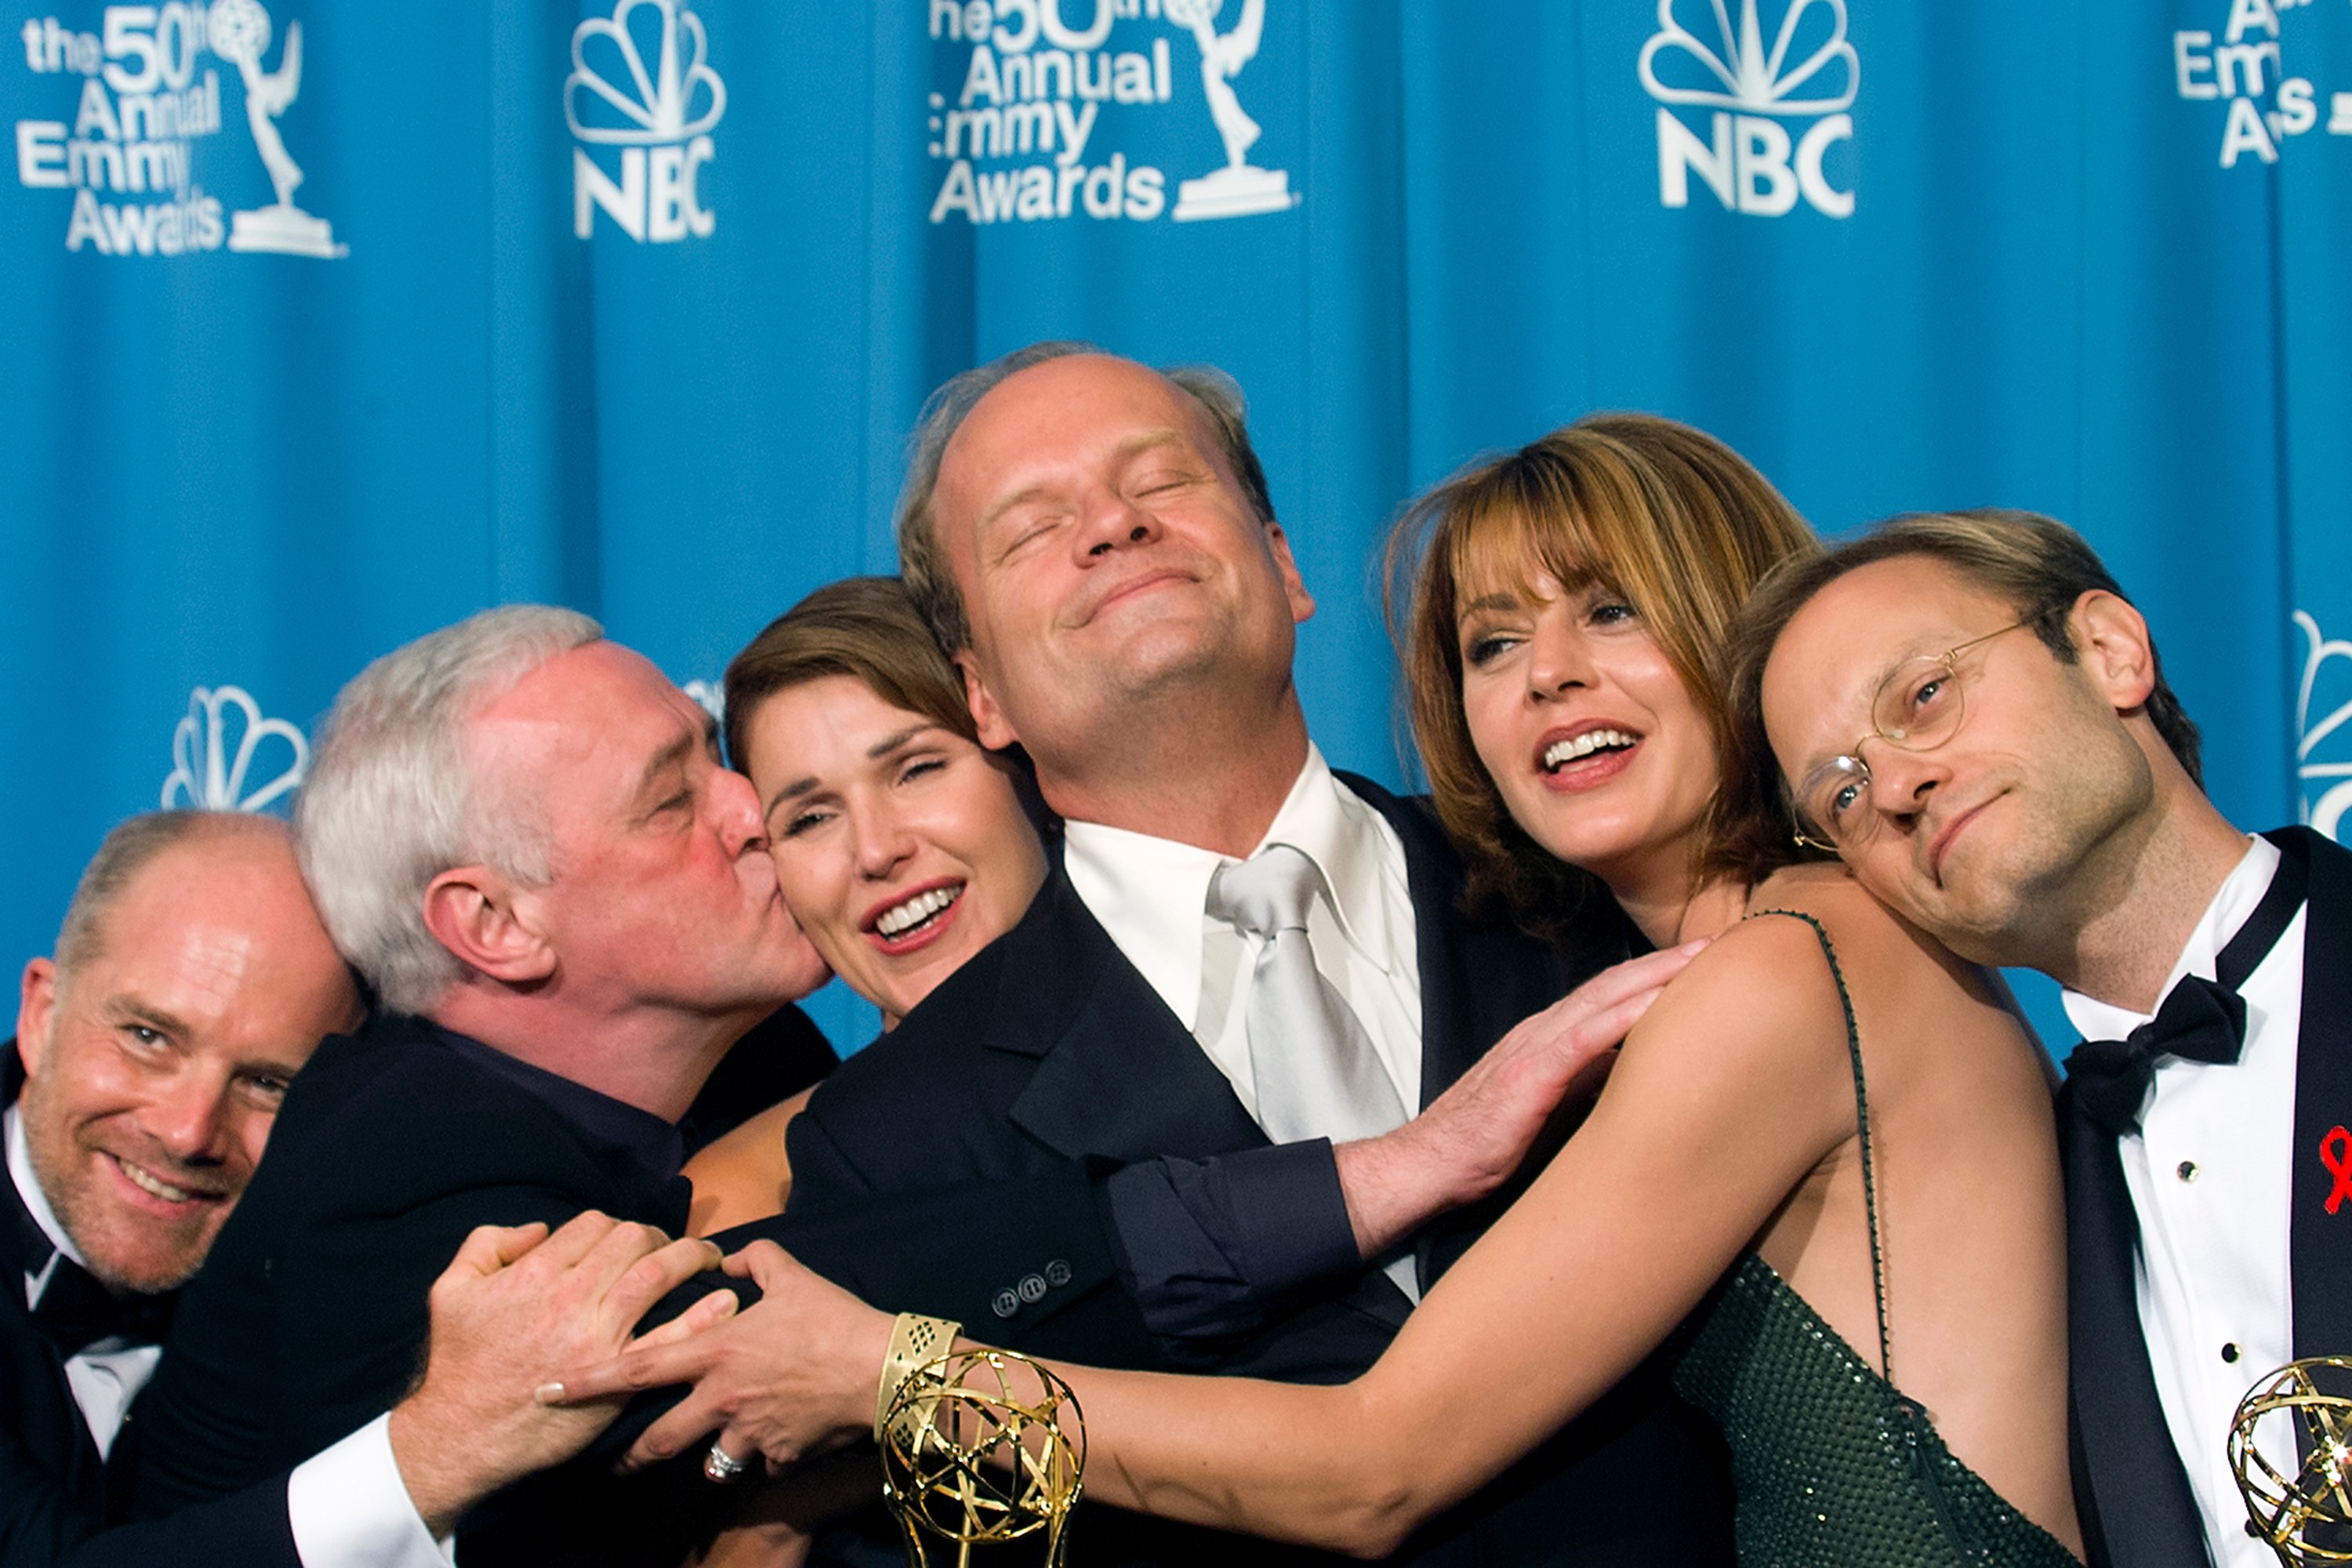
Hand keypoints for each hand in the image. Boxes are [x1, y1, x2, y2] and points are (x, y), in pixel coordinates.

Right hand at [386, 1213, 735, 1534]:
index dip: (615, 1225)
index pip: (594, 1225)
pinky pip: (670, 1335)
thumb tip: (537, 1229)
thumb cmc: (459, 1363)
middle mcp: (572, 1295)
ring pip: (658, 1273)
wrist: (461, 1434)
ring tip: (707, 1258)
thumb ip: (487, 1244)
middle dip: (656, 1235)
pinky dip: (702, 1314)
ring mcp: (598, 1334)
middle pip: (632, 1240)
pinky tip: (723, 1299)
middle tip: (669, 1246)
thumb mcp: (451, 1290)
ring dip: (690, 1257)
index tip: (626, 1238)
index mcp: (536, 1271)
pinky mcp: (617, 1373)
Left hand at [540, 1239, 894, 1473]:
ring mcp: (749, 1433)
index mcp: (715, 1350)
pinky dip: (763, 1459)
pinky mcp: (779, 1456)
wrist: (879, 1369)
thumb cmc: (832, 1317)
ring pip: (710, 1462)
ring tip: (708, 1460)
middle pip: (660, 1438)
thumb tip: (731, 1257)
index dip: (589, 1382)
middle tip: (615, 1464)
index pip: (637, 1368)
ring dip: (707, 1460)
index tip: (549, 1393)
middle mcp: (721, 1398)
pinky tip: (776, 1447)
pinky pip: (761, 1464)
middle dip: (632, 1455)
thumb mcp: (792, 1275)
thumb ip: (755, 1261)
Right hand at [1333, 940, 1706, 1256]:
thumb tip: (1637, 1073)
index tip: (1704, 964)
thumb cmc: (1486, 1144)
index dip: (1655, 975)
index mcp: (1548, 1038)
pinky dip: (1623, 1017)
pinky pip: (1585, 1039)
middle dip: (1668, 963)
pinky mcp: (1530, 1076)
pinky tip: (1656, 1004)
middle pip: (1615, 984)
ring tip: (1703, 961)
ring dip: (1655, 976)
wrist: (1428, 1166)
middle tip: (1723, 944)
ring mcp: (1535, 1048)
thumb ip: (1587, 1084)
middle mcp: (1544, 1031)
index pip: (1610, 995)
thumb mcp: (1550, 1108)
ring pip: (1604, 999)